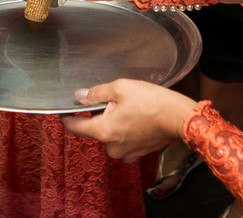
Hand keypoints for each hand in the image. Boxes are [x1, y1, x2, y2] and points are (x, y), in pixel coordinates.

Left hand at [61, 79, 197, 161]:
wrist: (179, 118)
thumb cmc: (152, 102)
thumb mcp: (121, 88)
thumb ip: (97, 93)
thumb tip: (80, 96)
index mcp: (104, 132)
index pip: (75, 128)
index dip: (67, 117)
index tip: (64, 110)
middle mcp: (112, 147)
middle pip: (95, 130)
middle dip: (100, 115)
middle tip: (114, 100)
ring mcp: (125, 153)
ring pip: (110, 135)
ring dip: (113, 122)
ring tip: (129, 107)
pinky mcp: (137, 153)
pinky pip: (123, 140)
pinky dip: (125, 129)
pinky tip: (136, 117)